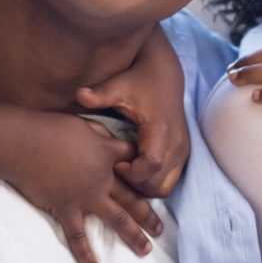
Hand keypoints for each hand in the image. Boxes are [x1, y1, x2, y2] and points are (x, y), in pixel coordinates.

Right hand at [9, 111, 162, 262]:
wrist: (24, 145)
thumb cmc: (50, 128)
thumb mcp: (82, 124)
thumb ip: (99, 134)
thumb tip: (107, 139)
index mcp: (107, 154)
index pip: (134, 162)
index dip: (145, 169)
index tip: (155, 180)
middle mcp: (102, 179)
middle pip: (133, 198)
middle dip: (149, 215)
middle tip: (161, 230)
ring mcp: (86, 197)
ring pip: (117, 219)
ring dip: (133, 236)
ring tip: (145, 249)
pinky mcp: (66, 209)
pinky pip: (78, 236)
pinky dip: (85, 254)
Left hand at [75, 80, 188, 199]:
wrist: (165, 74)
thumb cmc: (140, 81)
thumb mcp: (119, 85)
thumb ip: (101, 94)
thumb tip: (79, 94)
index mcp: (161, 128)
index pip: (151, 164)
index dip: (130, 172)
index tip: (114, 164)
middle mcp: (176, 143)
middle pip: (157, 183)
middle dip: (134, 184)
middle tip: (115, 171)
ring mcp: (182, 150)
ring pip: (164, 187)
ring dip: (143, 186)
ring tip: (125, 171)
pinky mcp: (182, 154)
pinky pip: (168, 182)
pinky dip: (152, 182)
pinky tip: (135, 169)